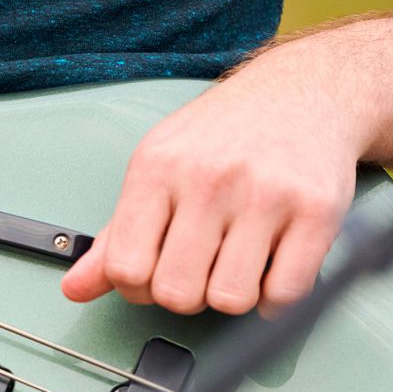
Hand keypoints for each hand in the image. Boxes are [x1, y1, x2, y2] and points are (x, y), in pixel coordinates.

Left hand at [60, 49, 367, 315]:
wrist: (304, 91)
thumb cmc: (226, 134)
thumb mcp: (158, 168)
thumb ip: (118, 234)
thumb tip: (75, 288)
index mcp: (158, 168)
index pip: (127, 268)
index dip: (138, 288)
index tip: (155, 274)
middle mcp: (209, 178)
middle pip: (177, 293)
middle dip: (186, 296)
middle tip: (199, 270)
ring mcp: (266, 194)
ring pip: (230, 299)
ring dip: (231, 297)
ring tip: (235, 266)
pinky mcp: (317, 211)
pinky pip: (285, 293)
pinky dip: (275, 301)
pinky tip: (270, 272)